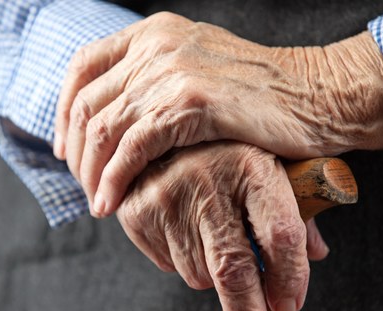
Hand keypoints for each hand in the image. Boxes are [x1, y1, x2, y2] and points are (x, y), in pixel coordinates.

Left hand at [53, 12, 382, 216]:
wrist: (318, 95)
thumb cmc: (262, 96)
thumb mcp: (199, 72)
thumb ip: (157, 84)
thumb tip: (118, 119)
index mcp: (154, 33)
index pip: (82, 68)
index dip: (63, 112)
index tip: (66, 149)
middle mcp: (156, 45)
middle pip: (86, 103)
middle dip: (76, 152)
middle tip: (83, 186)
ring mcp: (172, 71)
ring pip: (103, 128)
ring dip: (91, 173)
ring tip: (97, 203)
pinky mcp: (191, 103)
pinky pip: (132, 148)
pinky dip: (114, 180)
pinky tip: (112, 204)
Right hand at [115, 141, 327, 310]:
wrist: (160, 127)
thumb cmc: (228, 150)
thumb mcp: (270, 166)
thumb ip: (296, 211)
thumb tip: (317, 255)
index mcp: (252, 165)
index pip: (279, 234)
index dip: (289, 277)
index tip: (290, 308)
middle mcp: (207, 179)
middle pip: (233, 269)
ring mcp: (167, 197)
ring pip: (200, 275)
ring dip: (214, 273)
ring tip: (213, 233)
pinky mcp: (138, 213)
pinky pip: (169, 267)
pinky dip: (184, 261)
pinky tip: (186, 227)